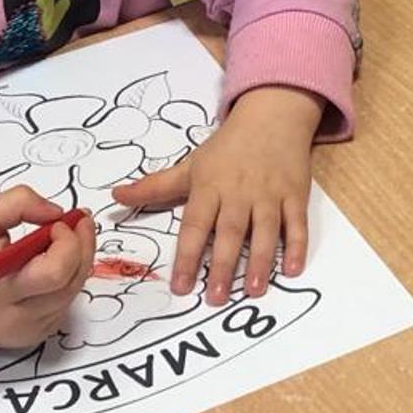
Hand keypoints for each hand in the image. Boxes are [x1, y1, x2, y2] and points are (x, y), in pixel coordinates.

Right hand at [0, 186, 95, 349]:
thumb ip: (19, 203)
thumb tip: (57, 212)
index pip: (52, 273)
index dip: (66, 244)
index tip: (58, 223)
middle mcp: (15, 316)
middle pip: (70, 284)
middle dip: (82, 247)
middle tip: (79, 223)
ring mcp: (29, 329)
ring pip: (73, 292)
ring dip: (78, 261)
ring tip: (66, 238)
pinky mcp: (37, 334)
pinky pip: (66, 304)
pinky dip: (68, 280)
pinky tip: (55, 262)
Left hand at [114, 86, 321, 303]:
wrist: (273, 114)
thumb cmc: (228, 146)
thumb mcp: (191, 165)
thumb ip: (155, 186)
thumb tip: (116, 196)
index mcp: (210, 187)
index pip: (194, 225)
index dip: (186, 256)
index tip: (180, 285)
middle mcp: (239, 192)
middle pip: (229, 232)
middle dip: (221, 266)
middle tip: (215, 298)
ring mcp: (269, 194)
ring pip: (264, 231)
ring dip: (259, 261)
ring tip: (253, 290)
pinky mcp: (295, 195)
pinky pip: (296, 223)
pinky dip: (296, 246)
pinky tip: (293, 270)